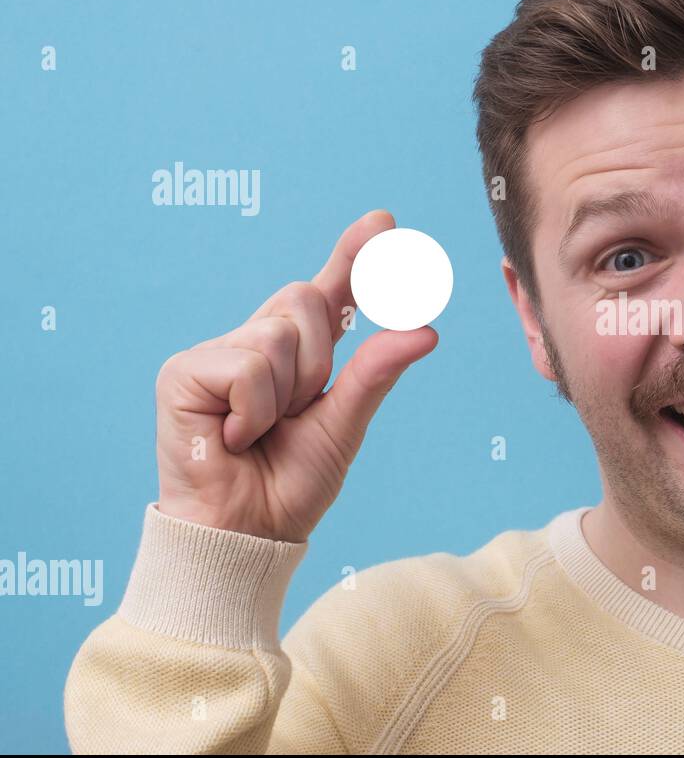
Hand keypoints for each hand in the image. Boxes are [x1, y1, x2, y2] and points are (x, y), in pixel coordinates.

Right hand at [154, 210, 438, 541]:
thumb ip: (376, 373)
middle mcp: (255, 342)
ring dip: (287, 392)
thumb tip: (426, 330)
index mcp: (297, 354)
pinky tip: (232, 436)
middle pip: (306, 300)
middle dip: (319, 359)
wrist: (249, 533)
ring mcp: (216, 354)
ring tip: (259, 431)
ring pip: (280, 334)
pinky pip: (248, 364)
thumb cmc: (292, 484)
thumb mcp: (345, 423)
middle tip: (296, 411)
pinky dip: (254, 408)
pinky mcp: (183, 372)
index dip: (354, 256)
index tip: (384, 223)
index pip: (331, 292)